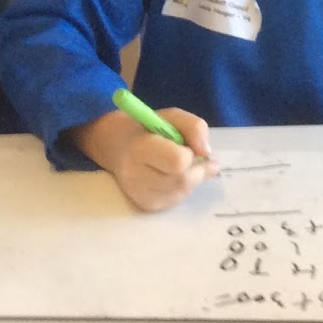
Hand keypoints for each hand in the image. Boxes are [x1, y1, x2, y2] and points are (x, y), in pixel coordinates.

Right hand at [72, 106, 214, 211]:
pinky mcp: (146, 206)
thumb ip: (194, 127)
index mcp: (140, 149)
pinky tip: (171, 175)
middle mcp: (136, 176)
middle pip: (184, 180)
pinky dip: (182, 187)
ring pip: (184, 191)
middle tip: (191, 154)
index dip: (189, 153)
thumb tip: (206, 153)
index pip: (178, 162)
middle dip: (195, 167)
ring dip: (191, 177)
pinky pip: (177, 199)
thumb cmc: (146, 128)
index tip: (187, 145)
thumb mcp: (171, 116)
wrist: (115, 146)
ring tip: (178, 164)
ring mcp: (140, 195)